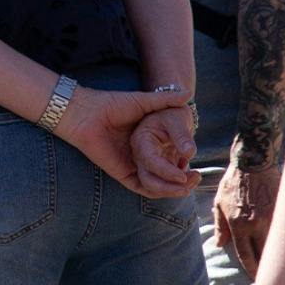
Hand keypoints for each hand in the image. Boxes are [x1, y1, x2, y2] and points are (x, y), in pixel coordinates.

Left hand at [54, 85, 196, 196]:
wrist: (87, 113)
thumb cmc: (112, 104)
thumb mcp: (144, 102)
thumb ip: (165, 100)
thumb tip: (189, 94)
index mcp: (145, 141)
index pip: (168, 158)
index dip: (183, 162)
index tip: (197, 163)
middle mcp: (139, 156)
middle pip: (164, 175)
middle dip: (182, 179)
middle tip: (196, 177)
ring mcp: (131, 165)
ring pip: (155, 184)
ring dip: (173, 187)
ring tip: (187, 182)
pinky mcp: (121, 172)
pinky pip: (141, 187)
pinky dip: (157, 190)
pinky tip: (172, 186)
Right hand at [130, 106, 200, 197]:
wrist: (173, 115)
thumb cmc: (173, 114)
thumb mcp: (177, 119)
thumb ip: (182, 135)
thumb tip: (190, 154)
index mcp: (141, 141)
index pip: (150, 162)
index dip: (166, 172)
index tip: (184, 176)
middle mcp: (140, 155)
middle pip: (147, 180)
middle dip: (167, 189)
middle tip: (187, 188)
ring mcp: (148, 163)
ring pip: (155, 186)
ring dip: (174, 189)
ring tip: (195, 178)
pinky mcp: (159, 169)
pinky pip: (165, 184)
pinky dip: (178, 185)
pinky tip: (191, 174)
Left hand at [214, 159, 281, 278]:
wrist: (253, 162)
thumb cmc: (233, 183)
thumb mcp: (219, 203)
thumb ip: (220, 226)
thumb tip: (220, 244)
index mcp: (239, 225)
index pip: (246, 255)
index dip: (251, 270)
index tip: (256, 281)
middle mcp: (256, 225)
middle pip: (265, 256)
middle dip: (268, 271)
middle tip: (272, 282)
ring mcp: (272, 218)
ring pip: (278, 246)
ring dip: (280, 259)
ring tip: (283, 270)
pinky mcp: (284, 211)